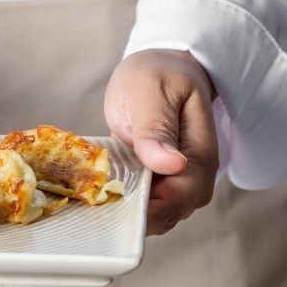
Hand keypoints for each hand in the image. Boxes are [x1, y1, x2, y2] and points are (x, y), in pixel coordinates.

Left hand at [104, 49, 218, 235]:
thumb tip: (172, 164)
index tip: (112, 212)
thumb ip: (156, 129)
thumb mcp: (150, 92)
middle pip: (165, 215)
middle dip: (129, 216)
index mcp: (199, 156)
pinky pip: (139, 202)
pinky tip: (93, 192)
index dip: (147, 212)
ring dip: (120, 211)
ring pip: (151, 215)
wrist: (161, 69)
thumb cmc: (156, 75)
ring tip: (87, 200)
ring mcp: (175, 182)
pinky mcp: (156, 182)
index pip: (179, 198)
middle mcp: (192, 177)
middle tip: (88, 207)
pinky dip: (117, 201)